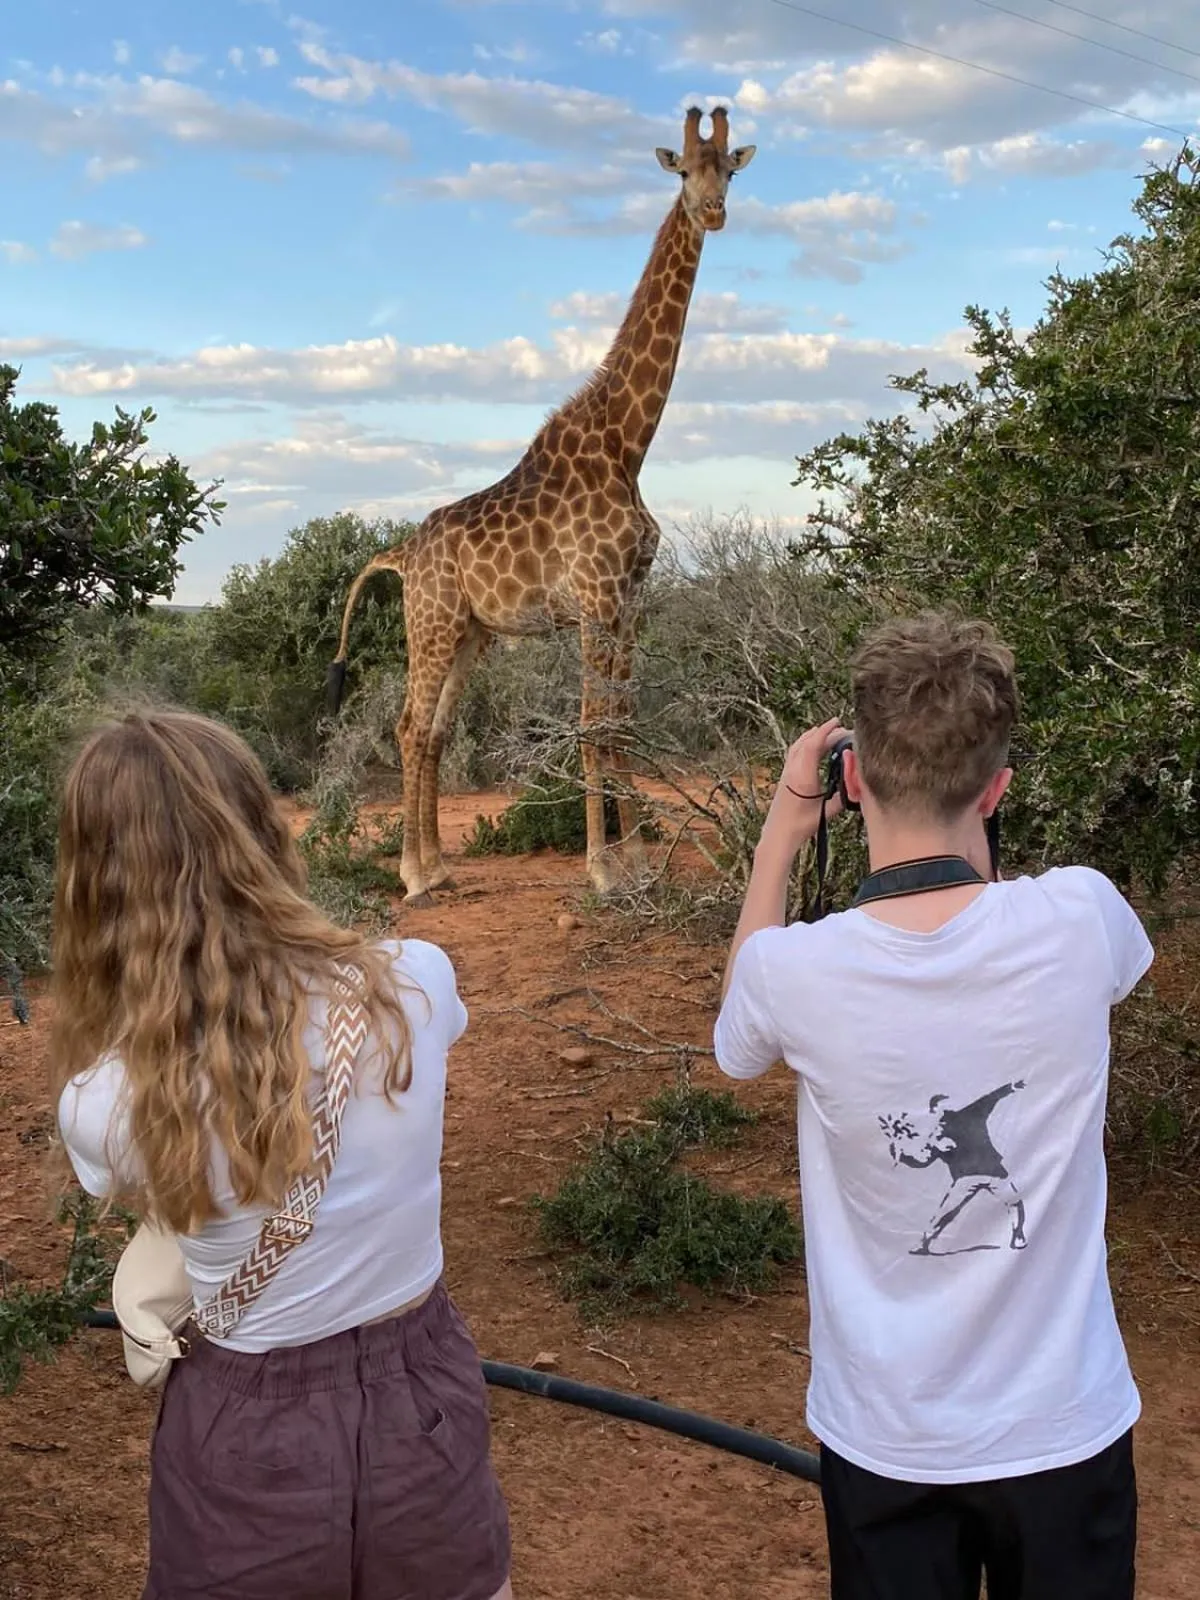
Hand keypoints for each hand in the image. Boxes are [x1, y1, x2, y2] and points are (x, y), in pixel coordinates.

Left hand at [760, 717, 849, 854]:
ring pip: (798, 746)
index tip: (837, 722)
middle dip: (823, 732)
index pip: (814, 745)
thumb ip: (843, 797)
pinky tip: (812, 747)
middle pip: (807, 742)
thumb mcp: (827, 811)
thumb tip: (857, 786)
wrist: (778, 834)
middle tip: (840, 729)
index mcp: (803, 775)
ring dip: (812, 736)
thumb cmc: (801, 825)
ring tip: (826, 732)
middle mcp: (792, 770)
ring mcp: (786, 772)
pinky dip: (804, 744)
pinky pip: (794, 753)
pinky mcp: (783, 777)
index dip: (826, 731)